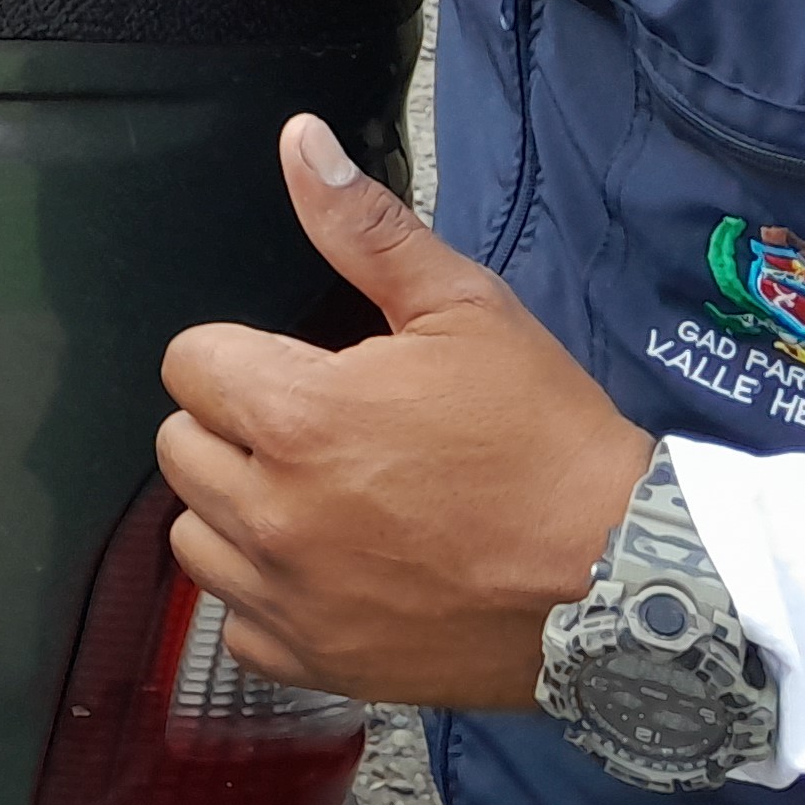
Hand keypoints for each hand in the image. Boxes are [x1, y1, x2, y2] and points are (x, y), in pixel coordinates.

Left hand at [158, 115, 651, 707]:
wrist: (626, 581)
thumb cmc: (546, 439)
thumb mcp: (466, 309)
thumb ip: (364, 227)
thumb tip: (298, 142)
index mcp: (296, 417)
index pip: (189, 363)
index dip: (240, 355)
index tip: (298, 368)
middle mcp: (272, 513)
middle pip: (179, 448)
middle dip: (233, 428)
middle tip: (314, 431)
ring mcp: (291, 597)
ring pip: (193, 538)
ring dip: (235, 512)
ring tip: (313, 497)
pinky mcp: (319, 662)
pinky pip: (239, 625)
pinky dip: (267, 598)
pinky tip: (326, 570)